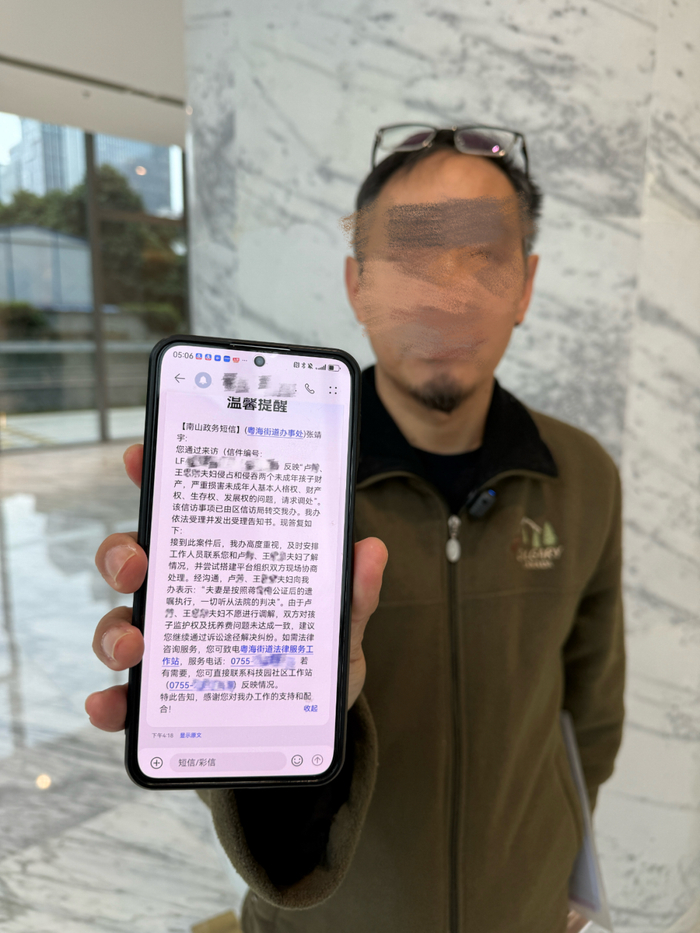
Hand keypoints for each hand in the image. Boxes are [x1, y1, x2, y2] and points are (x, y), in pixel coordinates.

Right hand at [85, 444, 387, 730]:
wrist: (310, 728)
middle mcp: (185, 598)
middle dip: (122, 554)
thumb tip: (372, 549)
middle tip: (138, 563)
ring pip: (118, 624)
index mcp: (222, 563)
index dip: (154, 479)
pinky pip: (123, 698)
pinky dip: (111, 701)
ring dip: (114, 632)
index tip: (142, 457)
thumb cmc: (316, 660)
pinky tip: (113, 705)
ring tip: (134, 647)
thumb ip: (354, 591)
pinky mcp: (160, 700)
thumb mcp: (340, 623)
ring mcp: (168, 647)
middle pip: (132, 561)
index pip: (181, 513)